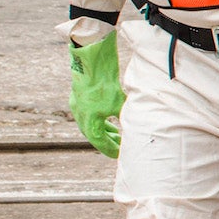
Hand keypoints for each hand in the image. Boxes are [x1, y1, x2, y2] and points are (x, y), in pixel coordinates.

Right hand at [68, 35, 123, 157]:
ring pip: (91, 125)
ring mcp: (77, 106)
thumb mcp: (119, 103)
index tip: (119, 155)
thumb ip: (126, 116)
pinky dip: (99, 121)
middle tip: (120, 148)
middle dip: (108, 143)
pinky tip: (109, 120)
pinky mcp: (79, 98)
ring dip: (104, 132)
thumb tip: (140, 126)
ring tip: (117, 136)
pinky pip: (89, 115)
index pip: (99, 142)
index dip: (110, 150)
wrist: (90, 62)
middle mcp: (80, 116)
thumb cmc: (105, 83)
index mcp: (88, 121)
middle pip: (94, 136)